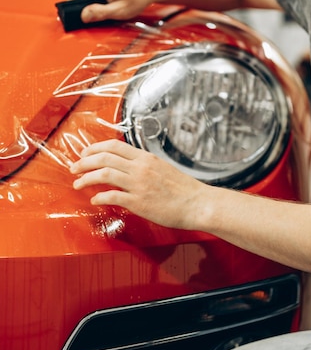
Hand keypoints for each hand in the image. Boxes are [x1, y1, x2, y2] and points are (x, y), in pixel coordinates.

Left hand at [70, 139, 207, 229]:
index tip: (84, 154)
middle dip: (84, 162)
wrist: (197, 203)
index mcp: (145, 158)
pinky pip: (112, 196)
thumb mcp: (162, 168)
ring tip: (77, 183)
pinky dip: (99, 196)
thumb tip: (126, 166)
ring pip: (104, 174)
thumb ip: (143, 165)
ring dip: (86, 178)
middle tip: (74, 168)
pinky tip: (94, 199)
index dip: (94, 148)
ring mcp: (138, 184)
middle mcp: (140, 168)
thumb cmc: (183, 189)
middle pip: (104, 157)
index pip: (114, 146)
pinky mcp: (138, 202)